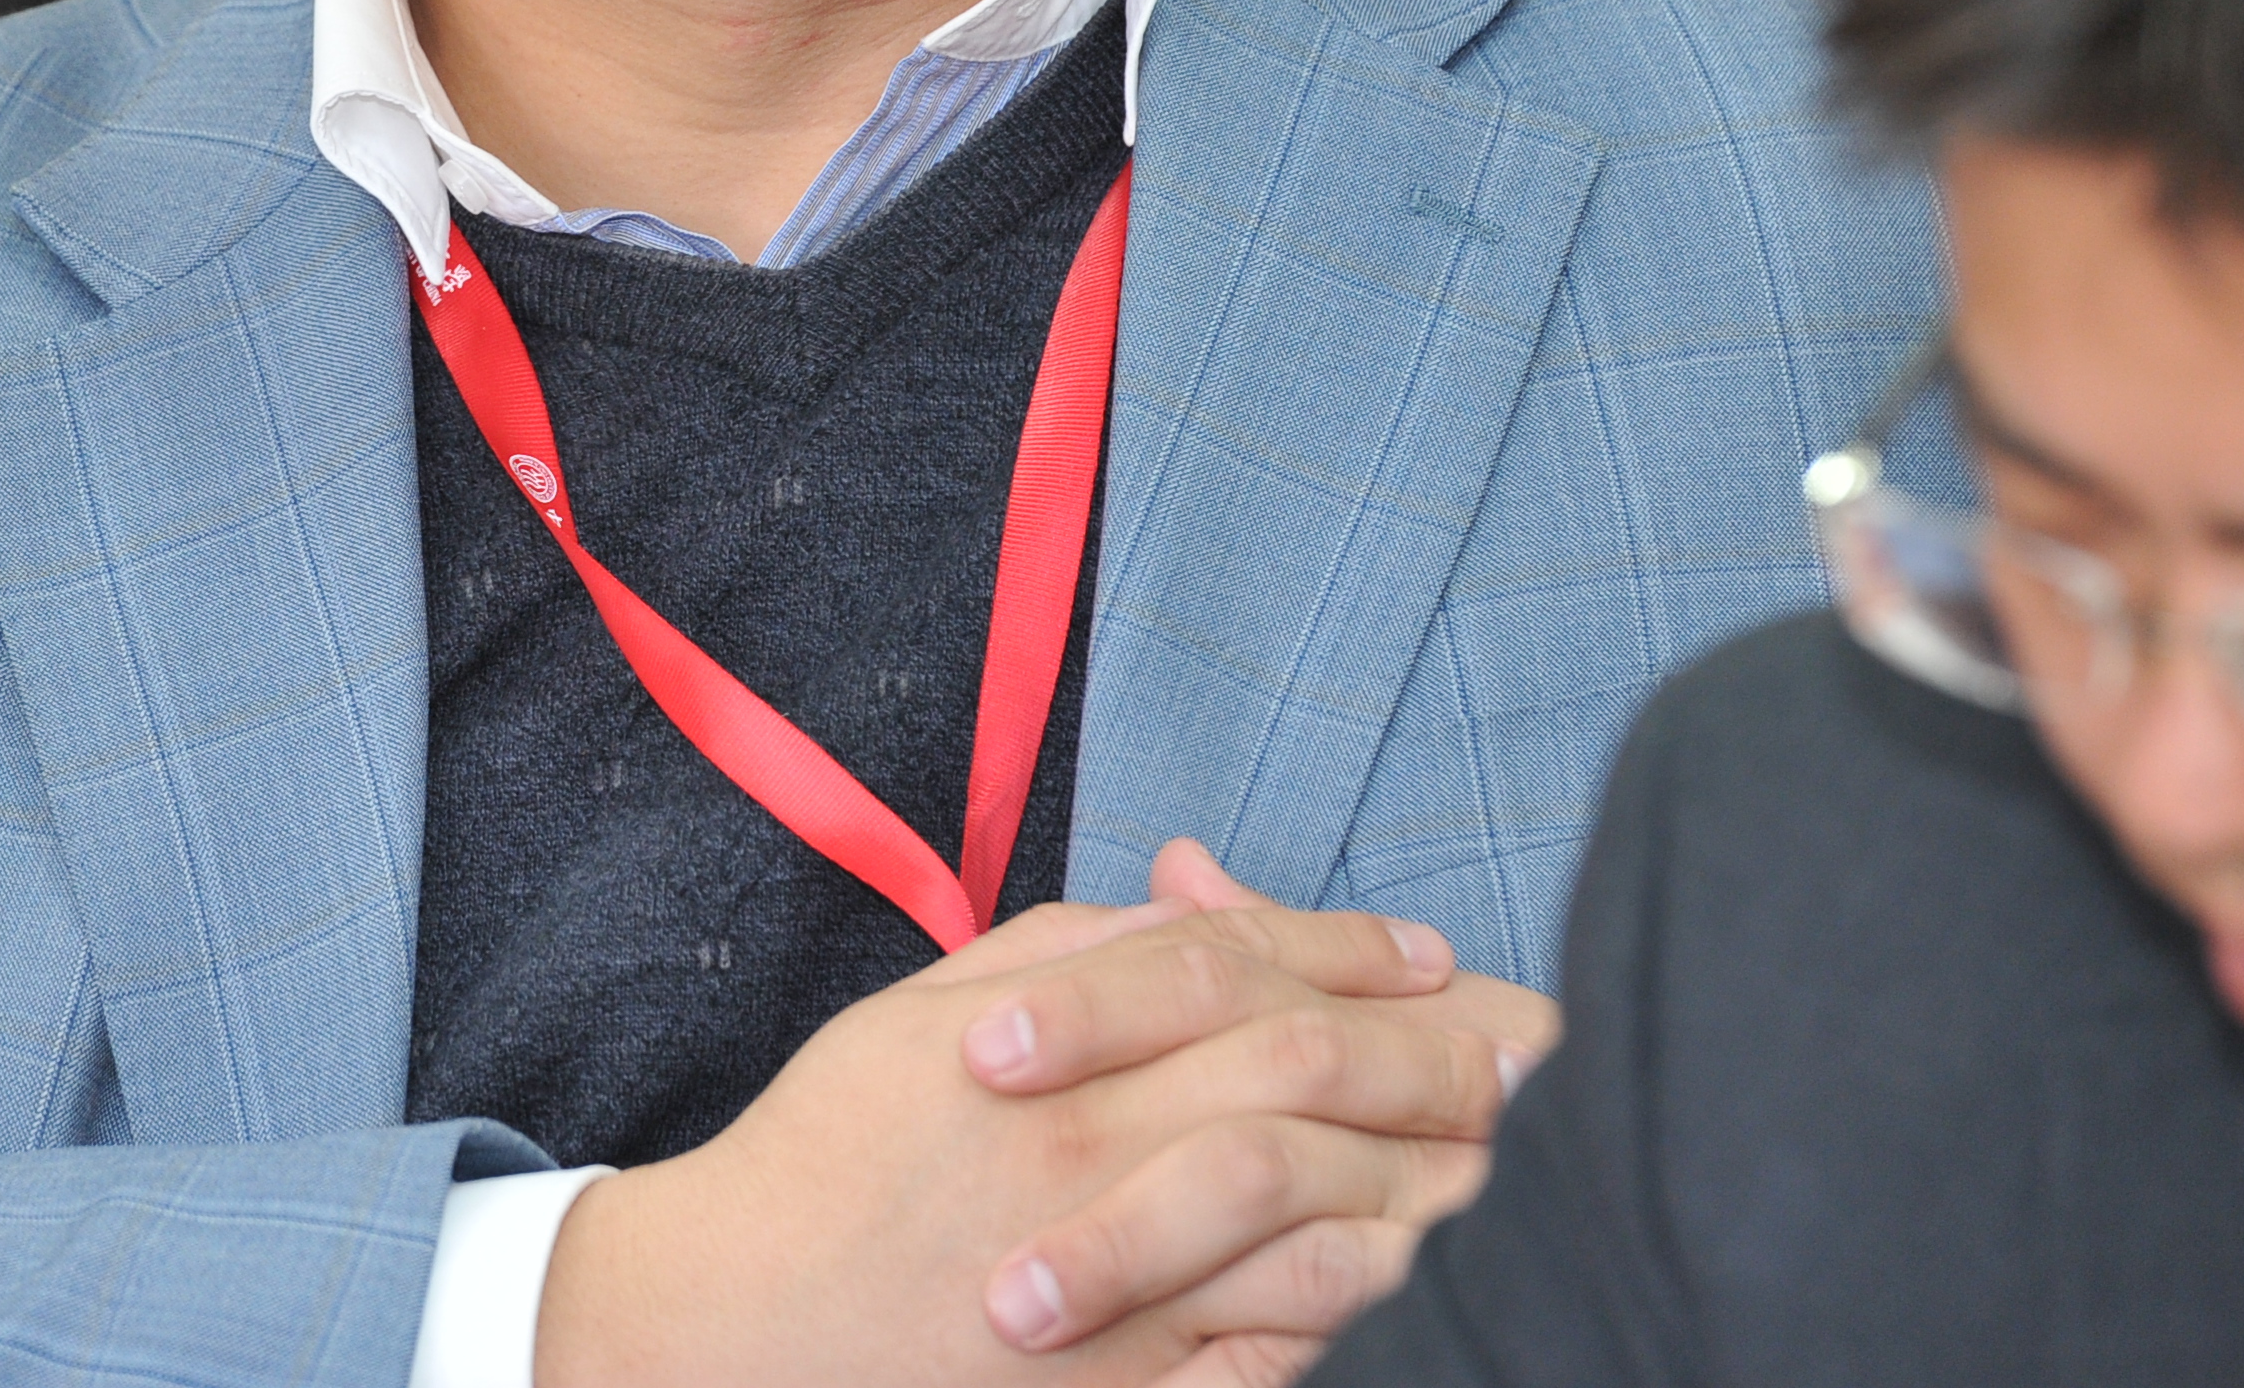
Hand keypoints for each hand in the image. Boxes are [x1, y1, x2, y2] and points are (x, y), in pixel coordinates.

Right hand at [532, 891, 1504, 1387]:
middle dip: (1429, 1054)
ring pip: (1329, 1219)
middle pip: (1313, 1078)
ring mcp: (1128, 1293)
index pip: (1243, 970)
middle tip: (1511, 1051)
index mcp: (1051, 1053)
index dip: (1353, 953)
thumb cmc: (828, 1160)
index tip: (1425, 956)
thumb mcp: (921, 1011)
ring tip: (1495, 1163)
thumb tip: (1192, 901)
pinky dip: (1367, 1311)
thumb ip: (1067, 955)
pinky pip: (1287, 1350)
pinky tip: (1412, 1279)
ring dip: (1429, 1183)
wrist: (733, 1332)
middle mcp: (1099, 1160)